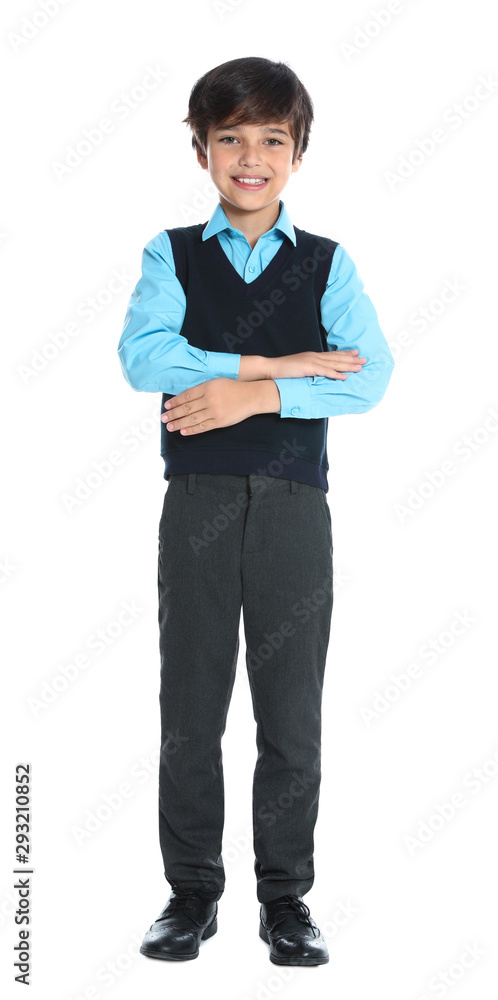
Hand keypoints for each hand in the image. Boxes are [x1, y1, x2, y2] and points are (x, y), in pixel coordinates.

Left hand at [161, 378, 275, 434]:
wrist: (251, 396)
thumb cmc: (233, 388)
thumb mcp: (216, 382)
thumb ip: (201, 389)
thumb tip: (185, 398)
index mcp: (207, 387)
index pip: (186, 396)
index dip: (175, 402)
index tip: (166, 406)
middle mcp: (209, 399)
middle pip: (187, 408)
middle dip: (173, 414)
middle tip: (163, 418)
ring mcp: (214, 412)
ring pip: (192, 419)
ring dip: (179, 424)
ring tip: (170, 427)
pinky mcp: (219, 422)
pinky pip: (203, 427)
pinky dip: (192, 430)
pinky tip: (183, 431)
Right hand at [267, 349, 366, 380]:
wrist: (272, 368)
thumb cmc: (284, 370)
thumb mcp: (300, 367)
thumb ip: (310, 368)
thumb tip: (317, 373)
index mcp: (313, 356)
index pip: (332, 354)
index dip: (345, 353)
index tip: (356, 352)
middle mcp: (315, 356)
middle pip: (337, 357)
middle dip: (352, 359)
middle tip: (365, 359)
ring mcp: (312, 361)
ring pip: (334, 363)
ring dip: (348, 366)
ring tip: (360, 367)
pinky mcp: (309, 368)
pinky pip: (325, 372)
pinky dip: (336, 374)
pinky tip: (344, 377)